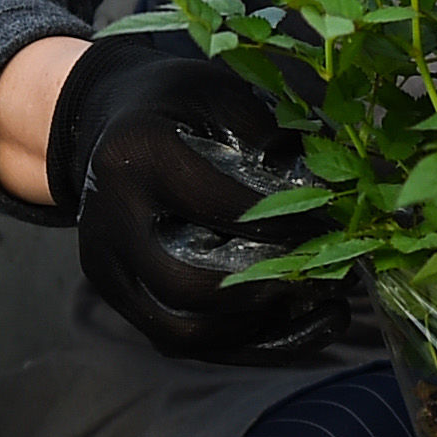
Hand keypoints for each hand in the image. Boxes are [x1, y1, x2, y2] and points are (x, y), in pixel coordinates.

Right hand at [43, 42, 362, 362]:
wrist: (101, 121)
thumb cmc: (173, 103)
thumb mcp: (218, 91)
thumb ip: (268, 133)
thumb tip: (330, 187)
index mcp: (139, 156)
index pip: (218, 207)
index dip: (285, 223)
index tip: (335, 224)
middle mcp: (111, 219)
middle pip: (190, 285)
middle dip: (269, 290)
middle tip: (329, 276)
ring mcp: (107, 265)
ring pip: (184, 332)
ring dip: (262, 331)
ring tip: (329, 309)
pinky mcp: (115, 294)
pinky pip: (179, 340)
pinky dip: (243, 344)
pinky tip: (298, 326)